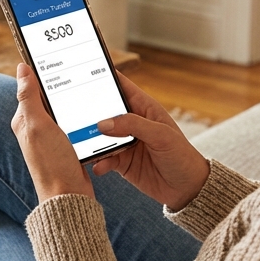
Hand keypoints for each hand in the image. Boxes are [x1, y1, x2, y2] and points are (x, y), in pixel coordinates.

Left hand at [11, 63, 94, 202]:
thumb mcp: (38, 125)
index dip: (44, 74)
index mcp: (24, 120)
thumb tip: (22, 69)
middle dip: (64, 88)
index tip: (59, 59)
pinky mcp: (67, 147)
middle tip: (81, 73)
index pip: (32, 88)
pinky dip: (84, 119)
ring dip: (76, 104)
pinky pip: (76, 125)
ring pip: (65, 111)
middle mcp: (36, 129)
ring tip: (91, 92)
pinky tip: (94, 115)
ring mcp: (52, 138)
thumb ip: (29, 97)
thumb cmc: (51, 163)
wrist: (69, 197)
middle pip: (51, 99)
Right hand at [91, 72, 209, 209]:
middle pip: (104, 111)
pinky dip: (98, 161)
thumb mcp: (161, 136)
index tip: (82, 71)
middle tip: (72, 113)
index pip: (121, 86)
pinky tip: (98, 166)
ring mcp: (125, 142)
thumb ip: (133, 126)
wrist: (187, 189)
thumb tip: (103, 123)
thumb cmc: (182, 156)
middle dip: (89, 112)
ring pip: (100, 136)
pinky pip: (104, 158)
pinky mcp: (121, 162)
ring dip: (90, 139)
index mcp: (144, 108)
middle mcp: (132, 123)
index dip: (104, 77)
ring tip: (80, 143)